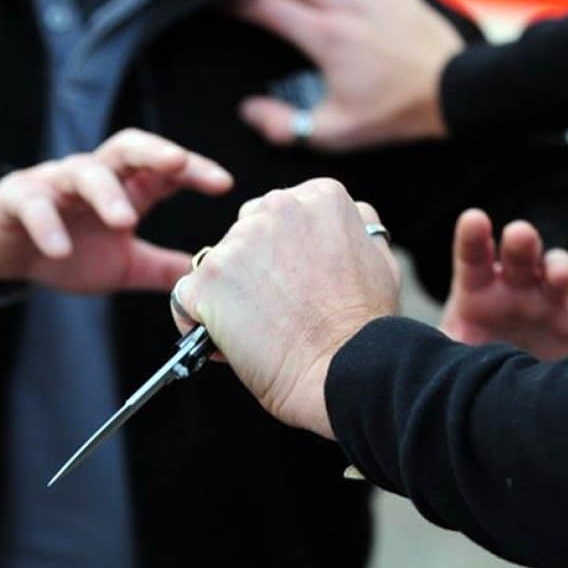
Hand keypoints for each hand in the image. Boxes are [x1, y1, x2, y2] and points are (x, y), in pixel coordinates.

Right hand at [0, 128, 232, 293]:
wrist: (8, 257)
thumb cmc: (70, 251)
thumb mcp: (124, 265)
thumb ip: (162, 268)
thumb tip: (206, 276)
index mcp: (125, 188)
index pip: (164, 169)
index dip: (194, 170)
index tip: (224, 183)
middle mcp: (94, 176)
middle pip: (127, 148)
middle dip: (155, 151)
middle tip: (179, 163)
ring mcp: (54, 184)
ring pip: (83, 173)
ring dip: (106, 194)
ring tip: (125, 220)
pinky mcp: (17, 199)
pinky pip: (34, 206)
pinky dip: (48, 226)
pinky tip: (60, 249)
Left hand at [172, 178, 399, 438]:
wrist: (346, 371)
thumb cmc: (365, 328)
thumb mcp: (381, 258)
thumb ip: (354, 226)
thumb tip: (344, 219)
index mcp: (320, 197)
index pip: (282, 213)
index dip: (285, 252)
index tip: (297, 282)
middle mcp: (277, 207)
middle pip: (245, 232)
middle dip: (253, 267)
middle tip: (275, 307)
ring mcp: (239, 241)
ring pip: (216, 263)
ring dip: (228, 294)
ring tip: (255, 329)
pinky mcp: (209, 278)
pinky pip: (186, 295)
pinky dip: (197, 320)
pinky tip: (222, 340)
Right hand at [232, 0, 463, 149]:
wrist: (453, 91)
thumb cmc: (392, 113)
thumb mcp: (336, 132)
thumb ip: (286, 125)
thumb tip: (248, 110)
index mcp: (325, 37)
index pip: (267, 8)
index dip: (236, 4)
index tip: (214, 7)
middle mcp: (344, 5)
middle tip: (238, 0)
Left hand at [441, 209, 567, 360]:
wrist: (519, 376)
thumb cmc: (480, 350)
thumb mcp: (458, 346)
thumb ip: (444, 343)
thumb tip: (429, 347)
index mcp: (479, 284)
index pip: (473, 255)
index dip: (473, 237)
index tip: (473, 219)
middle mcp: (517, 283)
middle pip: (519, 253)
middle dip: (520, 242)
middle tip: (519, 233)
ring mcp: (552, 298)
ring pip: (559, 270)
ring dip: (561, 268)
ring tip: (561, 276)